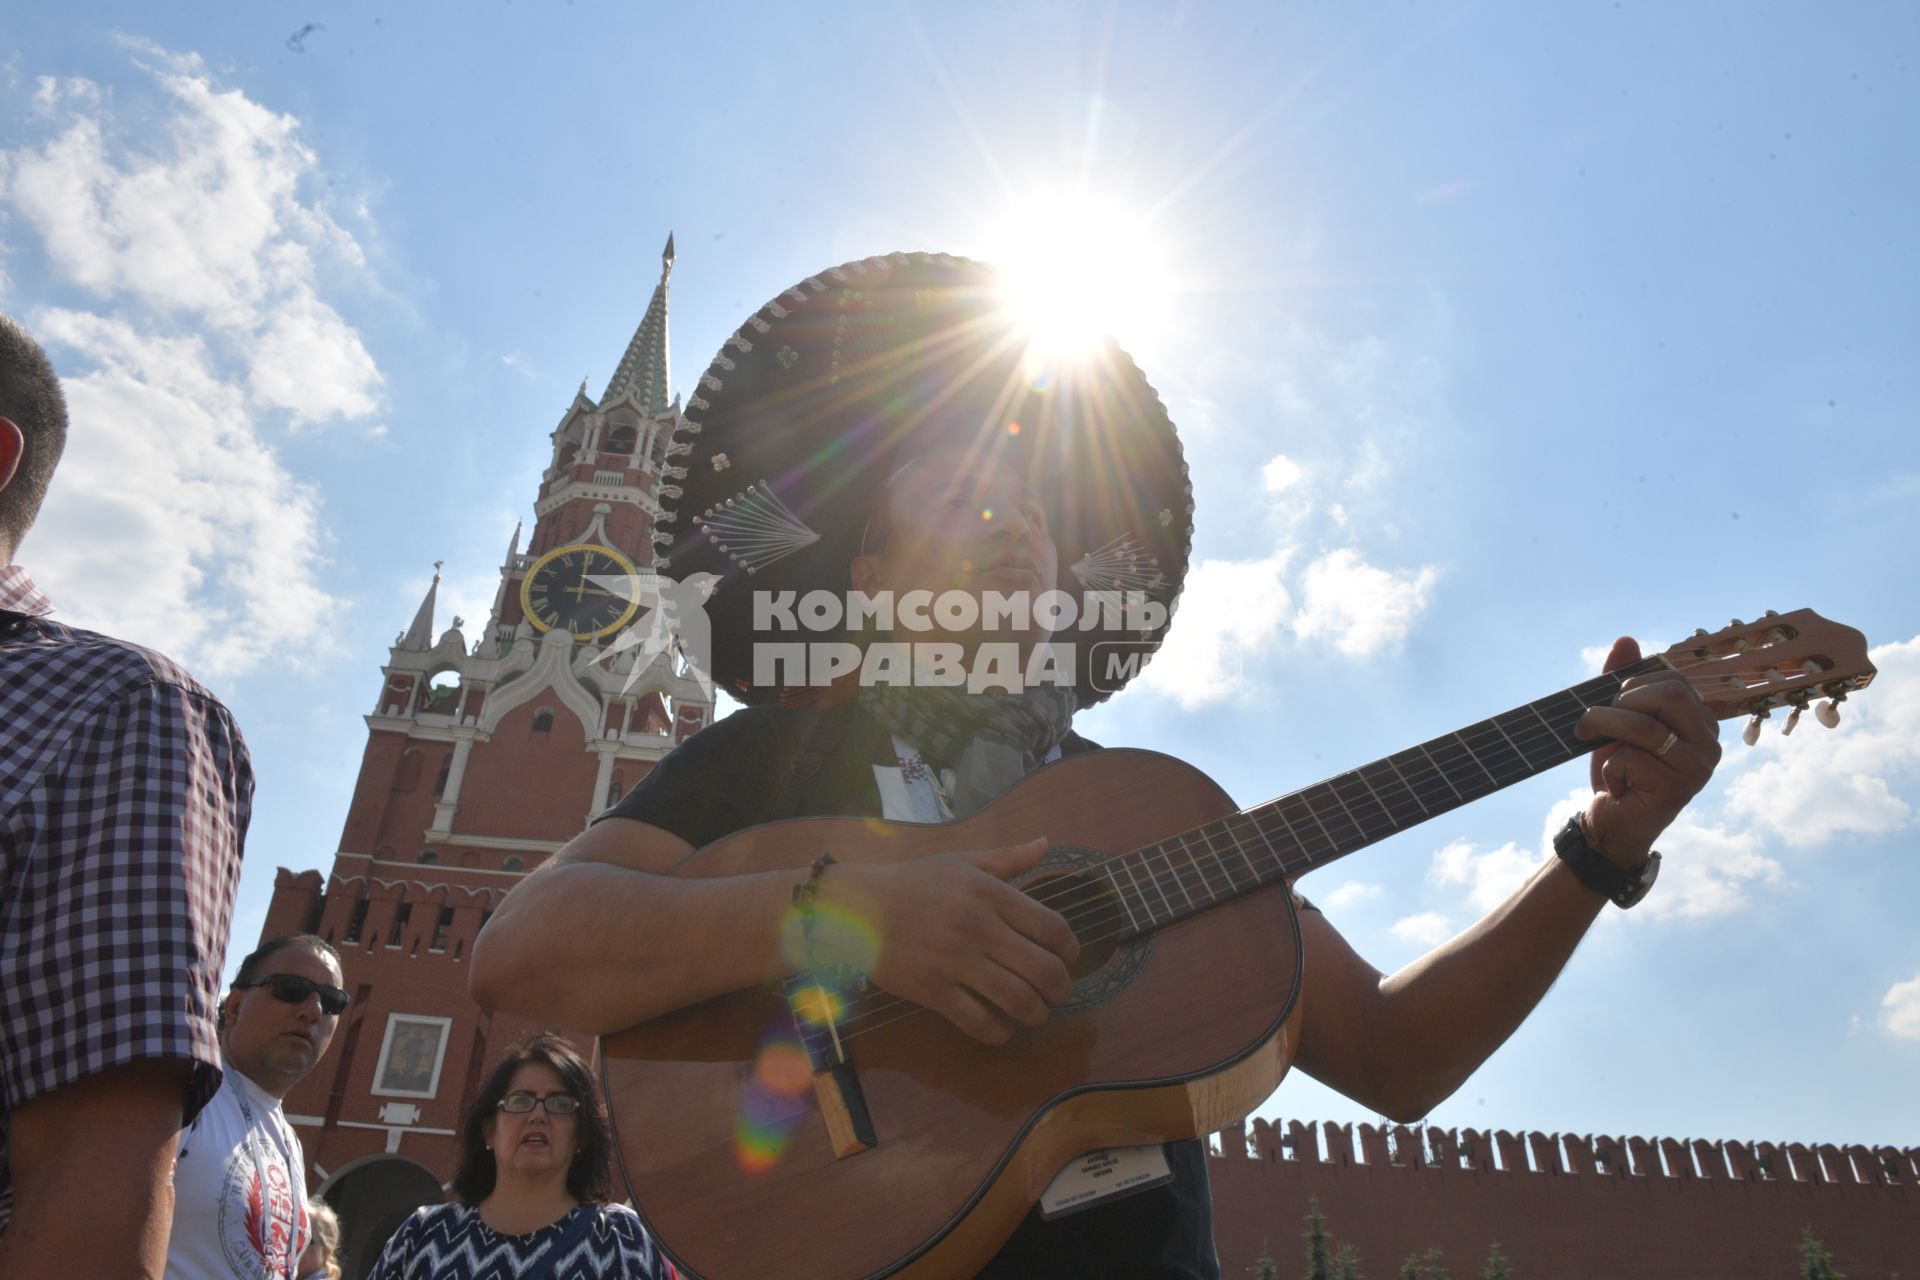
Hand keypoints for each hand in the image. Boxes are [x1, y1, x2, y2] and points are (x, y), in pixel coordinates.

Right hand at [816, 838, 1079, 1045]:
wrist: (855, 907)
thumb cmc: (911, 882)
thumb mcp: (960, 861)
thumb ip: (1007, 859)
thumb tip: (1045, 844)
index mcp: (989, 893)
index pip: (1052, 926)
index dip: (1071, 948)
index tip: (1069, 956)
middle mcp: (979, 928)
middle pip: (1043, 969)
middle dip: (1061, 988)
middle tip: (1059, 992)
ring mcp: (956, 962)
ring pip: (1017, 1000)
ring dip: (1037, 1013)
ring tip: (1036, 1012)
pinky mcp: (933, 991)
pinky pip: (979, 1022)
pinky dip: (999, 1032)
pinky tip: (1002, 1027)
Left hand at [1573, 637, 1721, 866]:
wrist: (1612, 824)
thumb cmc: (1619, 770)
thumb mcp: (1617, 721)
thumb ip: (1621, 681)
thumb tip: (1626, 639)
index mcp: (1702, 723)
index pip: (1677, 681)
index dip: (1637, 683)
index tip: (1613, 700)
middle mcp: (1710, 744)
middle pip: (1673, 695)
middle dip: (1625, 699)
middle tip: (1598, 718)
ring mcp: (1697, 769)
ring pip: (1644, 727)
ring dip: (1603, 726)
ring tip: (1585, 737)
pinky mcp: (1676, 790)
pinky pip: (1630, 759)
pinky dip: (1609, 767)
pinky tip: (1615, 785)